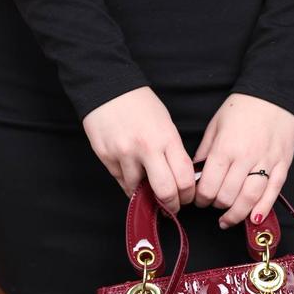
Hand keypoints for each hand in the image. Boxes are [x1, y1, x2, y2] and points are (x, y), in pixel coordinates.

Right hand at [82, 86, 195, 212]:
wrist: (106, 86)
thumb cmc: (140, 104)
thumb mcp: (165, 123)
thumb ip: (172, 151)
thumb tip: (178, 179)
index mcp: (166, 138)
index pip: (184, 179)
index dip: (187, 195)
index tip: (186, 198)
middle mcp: (146, 149)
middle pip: (165, 192)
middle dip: (171, 205)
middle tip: (171, 206)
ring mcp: (124, 154)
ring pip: (139, 191)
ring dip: (146, 195)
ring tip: (149, 190)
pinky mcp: (106, 158)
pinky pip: (121, 182)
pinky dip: (130, 185)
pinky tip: (134, 179)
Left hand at [193, 93, 293, 227]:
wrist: (274, 92)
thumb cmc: (242, 108)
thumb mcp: (215, 126)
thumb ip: (205, 152)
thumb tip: (196, 175)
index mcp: (225, 148)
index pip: (208, 186)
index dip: (201, 199)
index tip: (199, 199)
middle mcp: (245, 158)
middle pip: (227, 196)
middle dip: (216, 205)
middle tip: (213, 204)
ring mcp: (266, 163)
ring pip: (249, 199)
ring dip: (236, 215)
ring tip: (227, 220)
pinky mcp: (282, 165)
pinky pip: (272, 194)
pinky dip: (262, 210)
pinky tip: (252, 219)